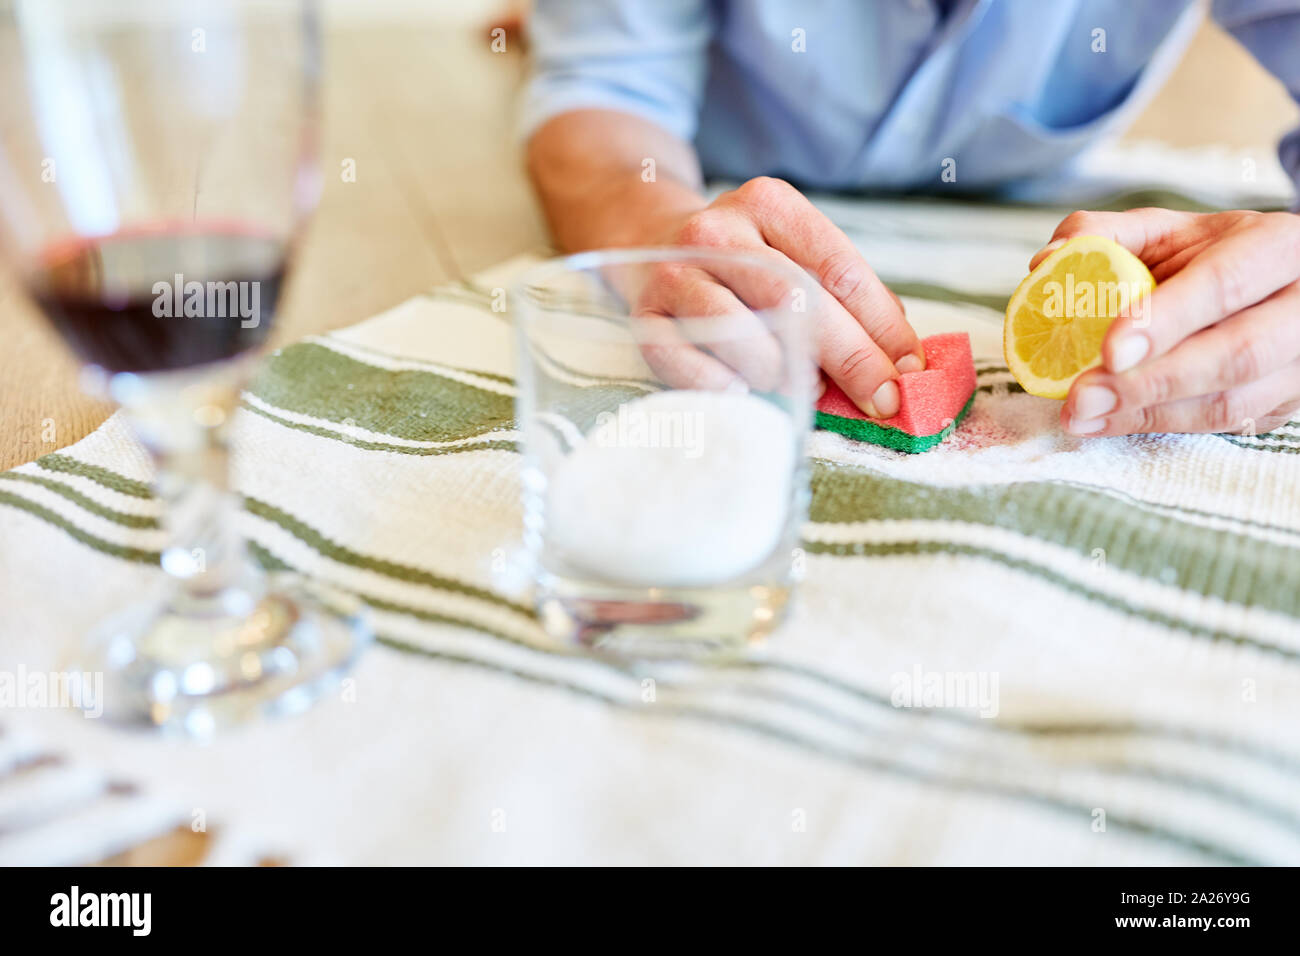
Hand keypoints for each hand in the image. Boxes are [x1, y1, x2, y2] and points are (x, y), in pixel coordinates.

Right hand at [636, 177, 924, 416]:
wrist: (647, 238)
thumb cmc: (743, 261)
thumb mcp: (793, 251)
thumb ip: (845, 296)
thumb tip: (902, 359)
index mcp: (768, 204)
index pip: (837, 269)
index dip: (881, 325)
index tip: (910, 369)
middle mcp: (718, 230)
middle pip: (796, 300)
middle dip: (850, 358)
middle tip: (881, 399)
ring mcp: (674, 270)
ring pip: (740, 330)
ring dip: (783, 371)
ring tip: (803, 389)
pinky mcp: (643, 314)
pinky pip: (683, 360)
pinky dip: (720, 384)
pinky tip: (743, 391)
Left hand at [1031, 208, 1299, 436]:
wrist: (1271, 283)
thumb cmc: (1206, 255)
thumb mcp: (1165, 231)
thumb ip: (1104, 235)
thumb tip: (1046, 263)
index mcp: (1277, 246)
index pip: (1226, 284)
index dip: (1168, 319)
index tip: (1109, 350)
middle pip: (1238, 353)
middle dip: (1153, 381)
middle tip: (1083, 396)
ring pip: (1234, 401)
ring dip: (1150, 414)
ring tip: (1082, 416)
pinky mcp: (1286, 403)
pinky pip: (1226, 425)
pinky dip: (1161, 426)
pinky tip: (1108, 422)